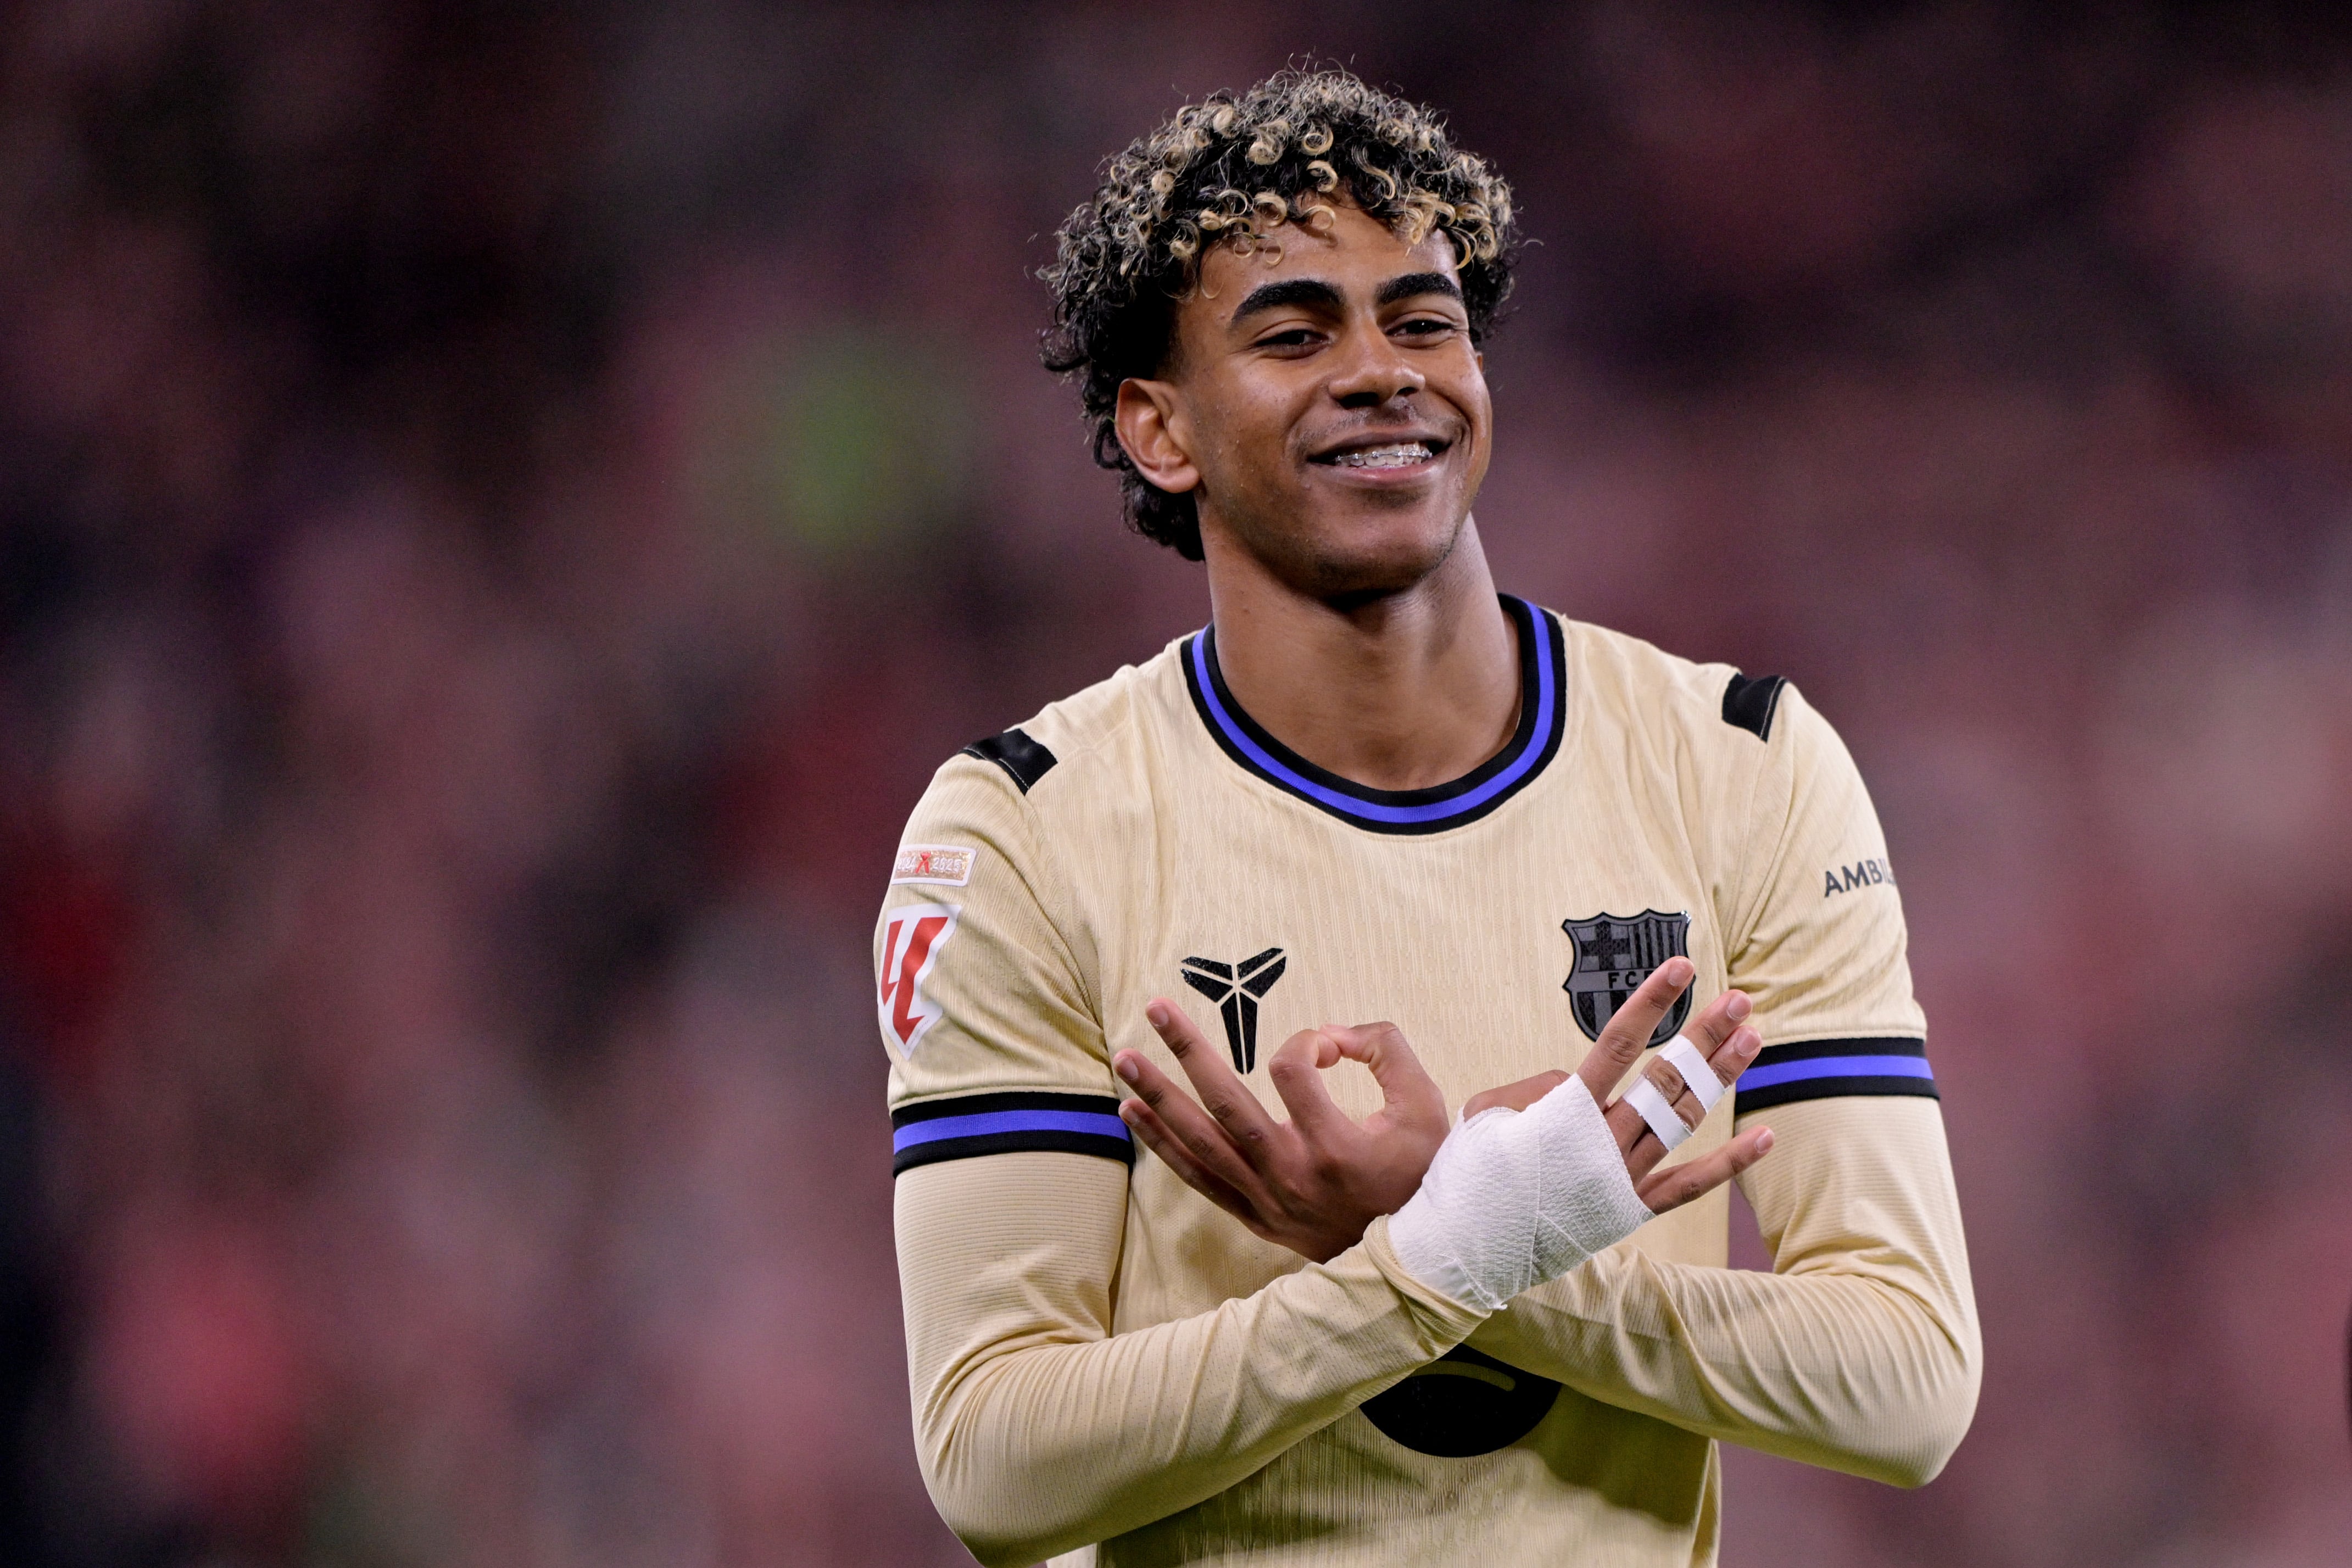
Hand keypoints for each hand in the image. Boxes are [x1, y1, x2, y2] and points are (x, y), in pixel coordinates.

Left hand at [1113, 1006, 1449, 1262]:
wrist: (1416, 1259)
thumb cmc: (1421, 1175)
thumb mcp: (1426, 1106)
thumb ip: (1386, 1051)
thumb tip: (1332, 1032)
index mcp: (1335, 1146)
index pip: (1293, 1070)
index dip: (1306, 1041)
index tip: (1328, 1044)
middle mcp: (1292, 1174)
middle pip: (1226, 1103)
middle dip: (1187, 1051)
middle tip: (1155, 1008)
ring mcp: (1267, 1199)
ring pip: (1201, 1143)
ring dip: (1159, 1098)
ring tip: (1125, 1059)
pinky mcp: (1254, 1215)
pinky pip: (1199, 1178)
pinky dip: (1164, 1145)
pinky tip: (1134, 1113)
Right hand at [1461, 956, 1771, 1214]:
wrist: (1466, 1246)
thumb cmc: (1469, 1173)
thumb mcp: (1485, 1114)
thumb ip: (1534, 1089)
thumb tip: (1571, 1083)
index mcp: (1565, 1112)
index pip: (1619, 1044)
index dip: (1652, 1002)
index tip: (1681, 968)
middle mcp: (1603, 1143)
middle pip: (1665, 1078)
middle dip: (1704, 1036)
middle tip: (1739, 1002)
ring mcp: (1622, 1178)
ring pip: (1682, 1118)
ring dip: (1719, 1077)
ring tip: (1751, 1039)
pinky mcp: (1630, 1210)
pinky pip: (1689, 1186)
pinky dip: (1730, 1163)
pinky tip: (1766, 1137)